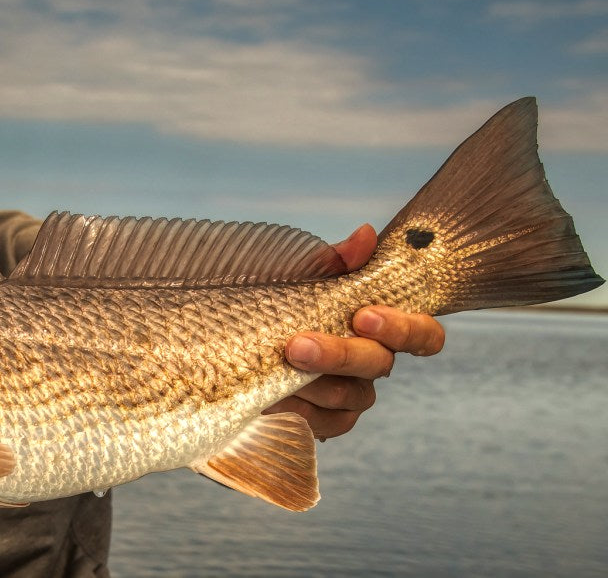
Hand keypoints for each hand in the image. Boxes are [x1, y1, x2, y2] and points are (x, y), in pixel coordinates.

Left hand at [266, 224, 445, 439]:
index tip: (363, 315)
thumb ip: (334, 261)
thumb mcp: (297, 275)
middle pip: (379, 364)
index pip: (424, 335)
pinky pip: (325, 424)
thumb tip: (365, 235)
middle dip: (340, 354)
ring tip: (276, 371)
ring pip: (350, 396)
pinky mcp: (325, 420)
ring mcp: (351, 394)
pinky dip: (299, 411)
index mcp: (378, 325)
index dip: (405, 328)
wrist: (234, 342)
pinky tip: (273, 399)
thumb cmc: (275, 304)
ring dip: (313, 383)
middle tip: (296, 346)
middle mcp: (372, 361)